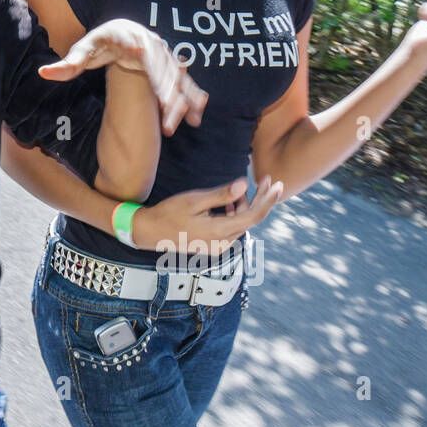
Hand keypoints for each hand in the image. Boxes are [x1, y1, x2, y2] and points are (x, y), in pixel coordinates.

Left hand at [40, 18, 207, 134]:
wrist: (122, 29)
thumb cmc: (100, 42)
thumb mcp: (83, 50)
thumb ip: (66, 64)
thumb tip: (42, 73)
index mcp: (130, 39)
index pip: (140, 53)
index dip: (147, 64)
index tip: (149, 75)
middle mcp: (152, 45)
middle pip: (163, 69)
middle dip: (169, 93)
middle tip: (169, 117)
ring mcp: (165, 55)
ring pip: (178, 78)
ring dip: (184, 99)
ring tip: (190, 121)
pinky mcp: (172, 66)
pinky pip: (186, 82)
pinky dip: (193, 96)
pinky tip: (198, 116)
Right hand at [132, 175, 282, 252]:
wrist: (150, 232)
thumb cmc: (169, 213)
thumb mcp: (194, 200)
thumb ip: (221, 195)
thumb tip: (243, 184)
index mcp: (220, 232)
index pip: (254, 216)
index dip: (268, 200)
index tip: (277, 184)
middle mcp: (223, 243)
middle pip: (250, 220)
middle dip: (259, 200)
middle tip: (265, 180)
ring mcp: (219, 247)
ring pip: (241, 224)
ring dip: (244, 206)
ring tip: (236, 191)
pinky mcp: (214, 246)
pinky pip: (231, 229)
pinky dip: (234, 215)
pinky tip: (228, 203)